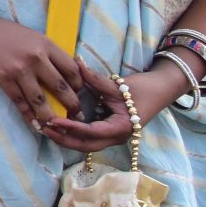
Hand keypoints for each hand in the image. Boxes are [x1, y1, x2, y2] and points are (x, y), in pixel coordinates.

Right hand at [0, 6, 82, 125]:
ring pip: (41, 101)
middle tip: (77, 115)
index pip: (72, 69)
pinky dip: (29, 116)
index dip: (79, 85)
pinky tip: (35, 125)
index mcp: (46, 44)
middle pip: (61, 87)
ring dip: (51, 116)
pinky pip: (20, 103)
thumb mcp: (31, 36)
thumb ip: (47, 53)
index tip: (79, 93)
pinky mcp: (3, 79)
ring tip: (58, 125)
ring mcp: (19, 70)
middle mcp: (36, 58)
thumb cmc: (3, 31)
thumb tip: (62, 73)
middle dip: (72, 105)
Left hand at [41, 63, 189, 154]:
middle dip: (63, 139)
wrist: (162, 90)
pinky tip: (58, 125)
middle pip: (85, 145)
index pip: (91, 132)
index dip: (70, 127)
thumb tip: (76, 61)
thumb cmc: (143, 88)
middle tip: (43, 127)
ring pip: (86, 144)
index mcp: (120, 128)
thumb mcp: (118, 84)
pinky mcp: (109, 133)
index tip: (53, 120)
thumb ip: (94, 77)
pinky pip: (89, 138)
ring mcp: (113, 137)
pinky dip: (73, 134)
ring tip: (46, 127)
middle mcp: (116, 137)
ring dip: (66, 138)